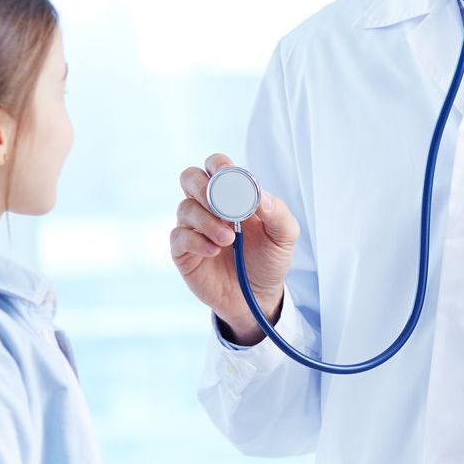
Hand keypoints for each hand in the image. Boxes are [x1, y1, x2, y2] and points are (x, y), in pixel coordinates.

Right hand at [171, 153, 298, 344]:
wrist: (258, 297)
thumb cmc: (268, 260)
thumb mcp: (284, 237)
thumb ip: (277, 212)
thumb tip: (260, 194)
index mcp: (232, 194)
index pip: (216, 167)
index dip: (218, 166)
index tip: (228, 176)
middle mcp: (208, 206)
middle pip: (190, 178)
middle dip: (205, 188)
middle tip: (223, 206)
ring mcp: (193, 227)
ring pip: (185, 208)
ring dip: (207, 221)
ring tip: (228, 239)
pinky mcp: (183, 251)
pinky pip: (179, 236)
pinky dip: (196, 241)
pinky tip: (214, 251)